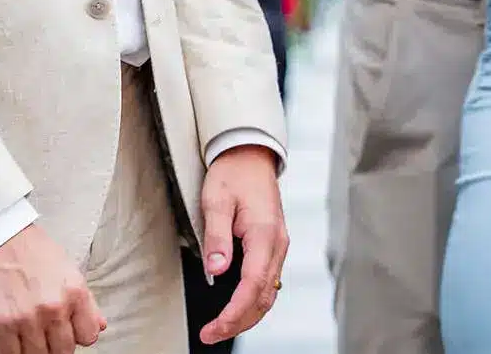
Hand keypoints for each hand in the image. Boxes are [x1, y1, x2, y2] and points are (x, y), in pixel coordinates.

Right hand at [0, 223, 105, 353]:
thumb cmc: (27, 246)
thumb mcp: (66, 267)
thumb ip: (86, 300)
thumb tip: (99, 325)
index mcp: (74, 291)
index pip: (88, 336)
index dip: (77, 335)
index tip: (68, 332)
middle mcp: (54, 307)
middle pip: (63, 351)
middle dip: (55, 345)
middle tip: (46, 334)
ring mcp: (27, 318)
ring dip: (34, 350)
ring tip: (28, 335)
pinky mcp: (0, 323)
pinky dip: (13, 352)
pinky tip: (12, 341)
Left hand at [197, 145, 287, 343]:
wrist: (250, 155)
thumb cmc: (231, 174)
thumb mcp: (215, 201)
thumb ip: (216, 238)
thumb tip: (216, 271)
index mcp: (265, 234)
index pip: (253, 285)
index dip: (234, 313)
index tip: (214, 328)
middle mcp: (278, 244)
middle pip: (264, 297)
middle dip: (239, 322)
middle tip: (211, 334)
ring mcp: (279, 246)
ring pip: (269, 293)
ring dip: (247, 315)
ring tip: (220, 327)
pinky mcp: (274, 246)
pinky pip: (269, 282)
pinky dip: (254, 300)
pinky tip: (237, 307)